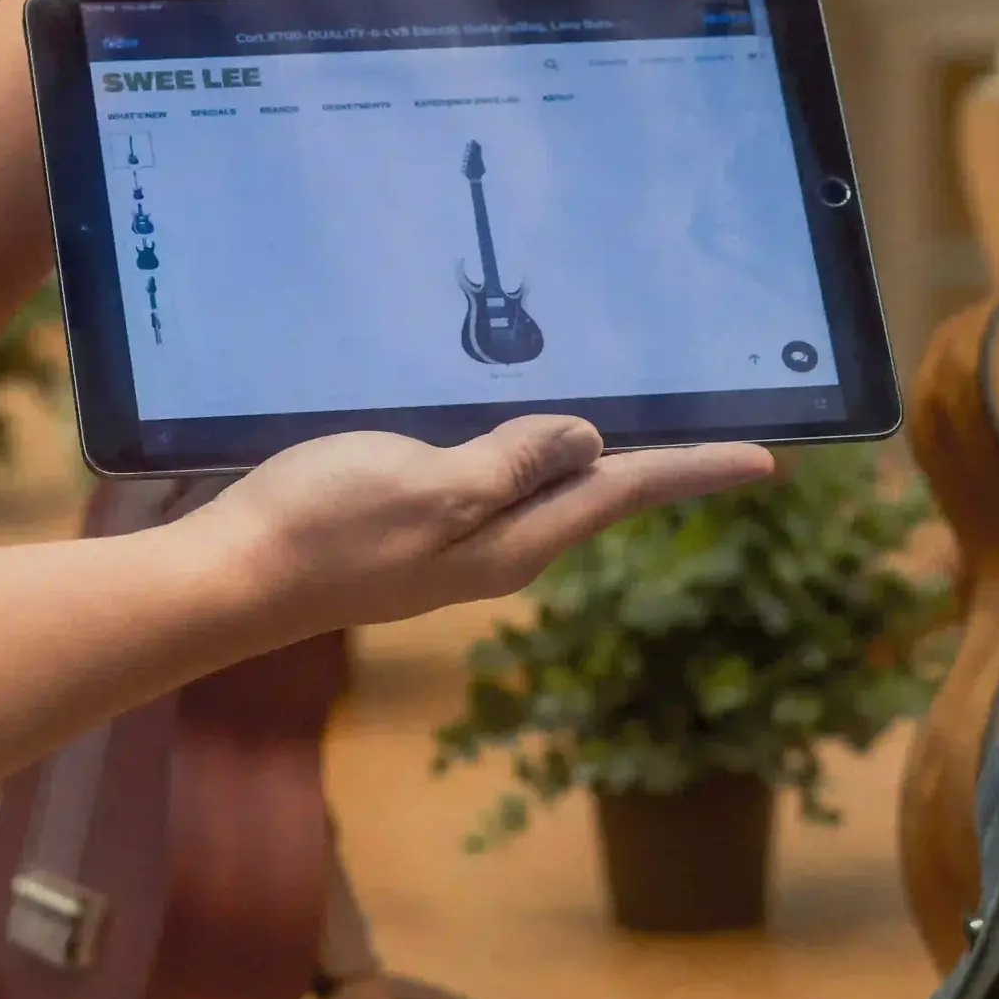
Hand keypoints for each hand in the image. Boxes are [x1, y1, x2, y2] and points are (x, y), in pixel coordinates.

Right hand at [190, 418, 772, 643]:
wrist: (233, 576)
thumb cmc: (325, 525)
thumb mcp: (430, 483)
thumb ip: (512, 464)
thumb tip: (589, 442)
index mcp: (510, 543)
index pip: (620, 492)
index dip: (692, 469)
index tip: (764, 458)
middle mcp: (495, 549)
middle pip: (595, 495)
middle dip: (657, 463)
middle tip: (717, 433)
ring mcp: (452, 542)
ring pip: (546, 488)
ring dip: (593, 454)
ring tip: (642, 423)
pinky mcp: (412, 525)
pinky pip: (496, 480)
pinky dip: (529, 450)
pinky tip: (526, 428)